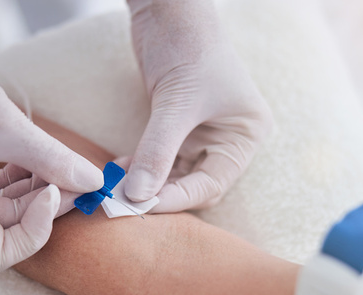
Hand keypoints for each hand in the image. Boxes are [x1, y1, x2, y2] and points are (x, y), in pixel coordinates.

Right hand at [0, 0, 102, 268]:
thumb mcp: (8, 127)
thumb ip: (55, 160)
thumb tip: (94, 183)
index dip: (38, 229)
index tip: (60, 191)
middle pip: (2, 230)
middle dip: (43, 206)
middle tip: (77, 180)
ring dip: (32, 191)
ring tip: (60, 165)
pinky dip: (14, 180)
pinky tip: (35, 159)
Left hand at [124, 0, 272, 211]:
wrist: (170, 8)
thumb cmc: (188, 46)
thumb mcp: (174, 103)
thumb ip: (157, 151)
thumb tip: (137, 195)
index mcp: (244, 136)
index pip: (211, 184)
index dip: (177, 198)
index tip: (141, 206)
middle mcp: (228, 139)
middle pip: (195, 184)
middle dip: (161, 193)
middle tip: (126, 202)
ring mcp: (204, 133)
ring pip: (176, 174)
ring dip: (148, 181)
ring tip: (118, 186)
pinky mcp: (180, 126)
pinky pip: (162, 157)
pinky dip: (143, 165)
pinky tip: (121, 168)